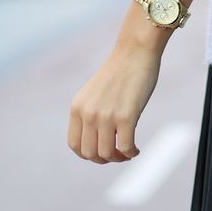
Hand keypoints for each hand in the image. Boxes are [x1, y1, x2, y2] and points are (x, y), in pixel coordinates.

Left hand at [67, 43, 160, 163]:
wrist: (136, 51)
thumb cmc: (120, 71)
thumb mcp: (96, 93)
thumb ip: (92, 113)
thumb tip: (99, 142)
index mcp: (77, 107)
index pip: (74, 145)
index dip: (88, 155)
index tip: (103, 152)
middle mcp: (88, 113)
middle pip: (89, 154)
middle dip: (104, 159)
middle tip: (118, 154)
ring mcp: (106, 115)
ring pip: (107, 154)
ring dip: (119, 158)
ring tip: (128, 152)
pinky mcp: (126, 116)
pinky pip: (125, 147)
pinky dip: (131, 153)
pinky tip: (137, 149)